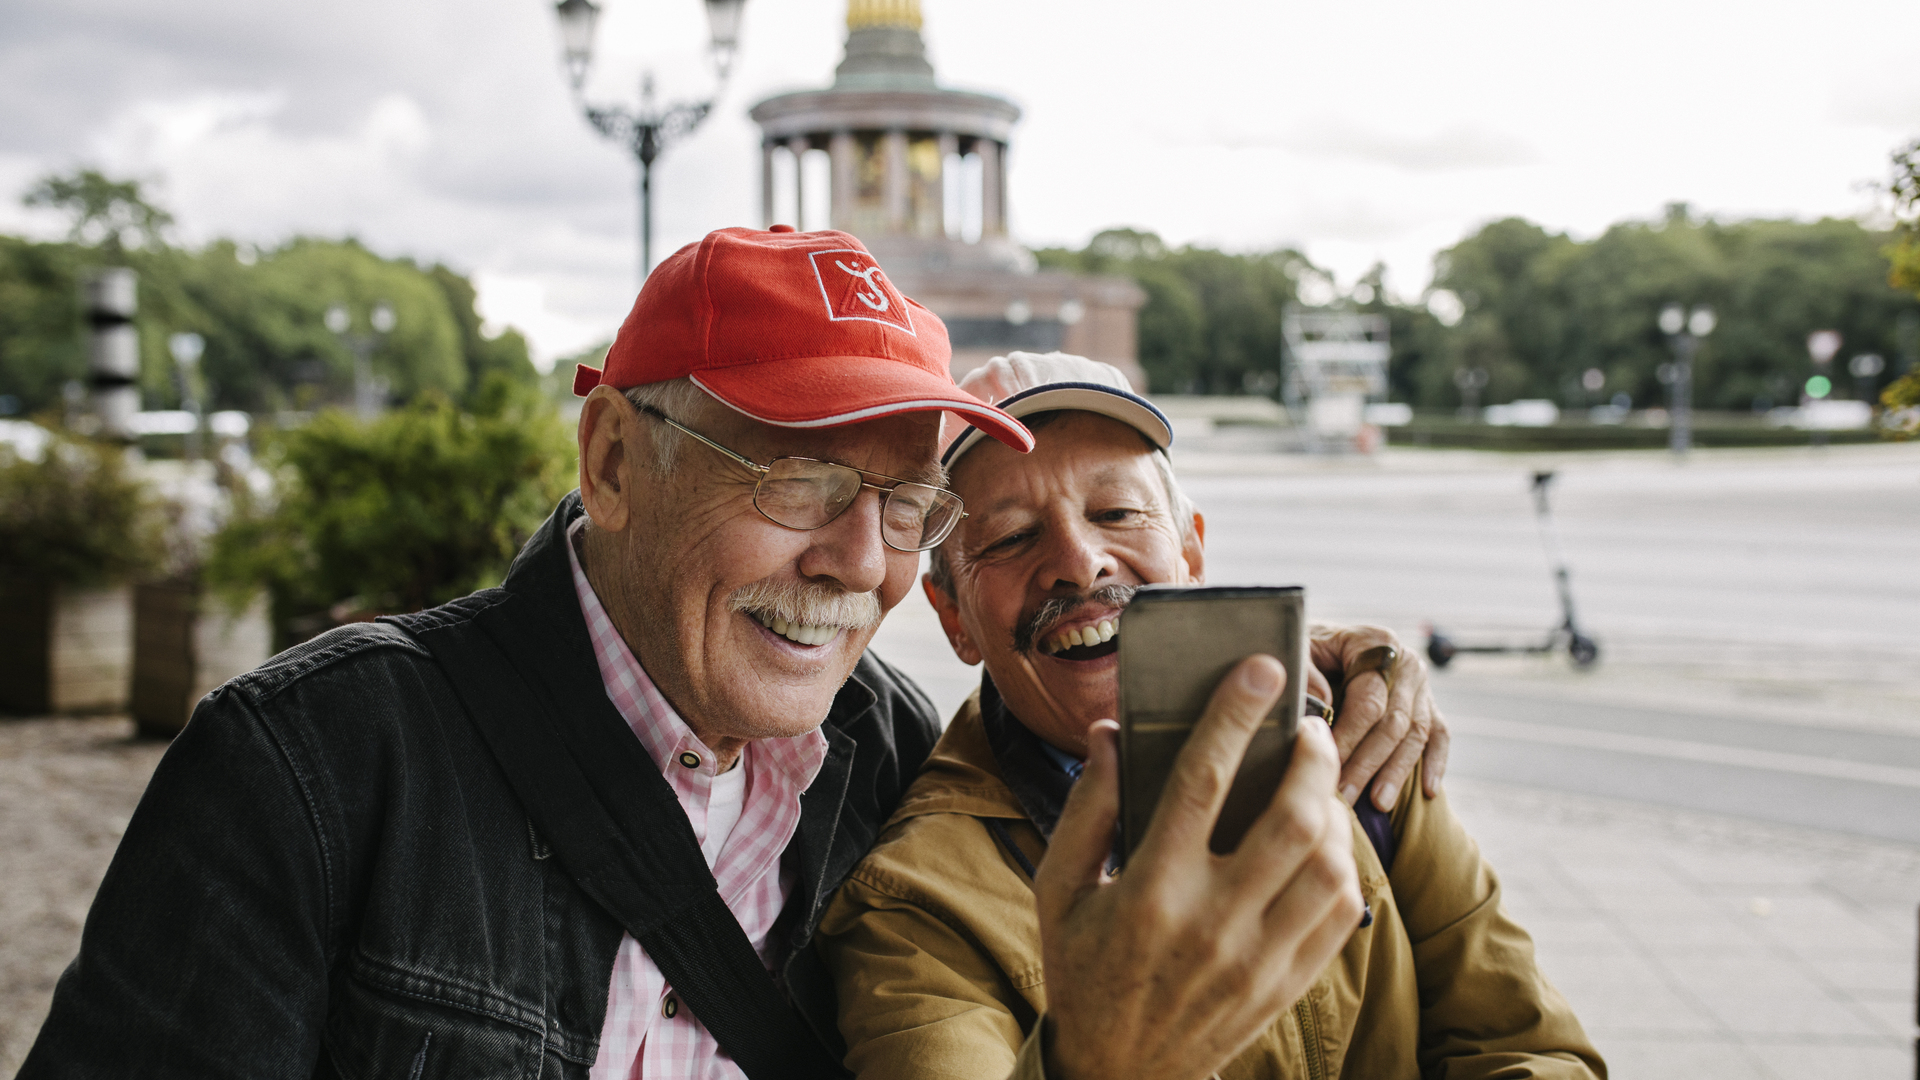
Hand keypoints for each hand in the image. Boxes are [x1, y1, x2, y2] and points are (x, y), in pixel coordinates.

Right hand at [1034, 656, 1363, 1079]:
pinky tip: (1323, 843)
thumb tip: (1112, 732)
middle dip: (1311, 757)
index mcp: (1148, 890)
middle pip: (1290, 819)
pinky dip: (1345, 865)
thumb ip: (1086, 807)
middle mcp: (1211, 924)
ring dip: (1333, 810)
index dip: (1234, 716)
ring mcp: (1257, 960)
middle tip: (1306, 728)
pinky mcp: (1287, 985)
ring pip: (1329, 866)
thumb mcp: (1057, 889)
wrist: (1119, 1074)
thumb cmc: (1082, 967)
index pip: (1202, 782)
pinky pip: (1341, 912)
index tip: (1260, 668)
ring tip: (1315, 785)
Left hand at [1310, 624, 1449, 810]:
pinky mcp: (1428, 703)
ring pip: (1417, 734)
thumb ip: (1306, 672)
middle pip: (1394, 721)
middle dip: (1368, 764)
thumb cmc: (1306, 650)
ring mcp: (1421, 684)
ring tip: (1378, 804)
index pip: (1368, 700)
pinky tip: (1428, 791)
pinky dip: (1435, 762)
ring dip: (1397, 772)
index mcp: (1375, 643)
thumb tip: (1323, 704)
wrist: (1323, 642)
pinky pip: (1439, 734)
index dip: (1349, 736)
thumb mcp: (1298, 649)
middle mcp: (1405, 662)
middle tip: (1346, 796)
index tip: (1327, 767)